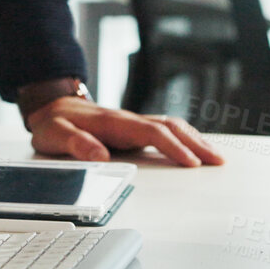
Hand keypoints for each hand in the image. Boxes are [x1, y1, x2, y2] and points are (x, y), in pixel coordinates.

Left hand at [27, 99, 223, 167]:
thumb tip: (99, 156)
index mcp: (113, 122)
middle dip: (196, 143)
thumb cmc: (54, 123)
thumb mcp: (55, 134)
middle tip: (217, 161)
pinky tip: (194, 148)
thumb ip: (76, 144)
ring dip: (194, 139)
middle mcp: (128, 120)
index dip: (173, 147)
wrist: (51, 106)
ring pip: (171, 126)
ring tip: (215, 156)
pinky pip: (165, 130)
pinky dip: (184, 137)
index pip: (152, 133)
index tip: (191, 162)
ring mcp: (133, 123)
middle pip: (170, 127)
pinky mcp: (133, 129)